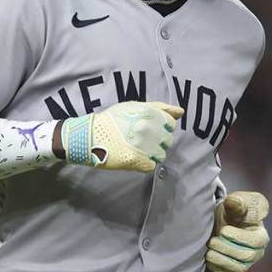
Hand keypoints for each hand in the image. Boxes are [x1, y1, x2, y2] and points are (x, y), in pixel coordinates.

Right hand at [58, 101, 183, 172]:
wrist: (89, 136)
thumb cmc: (112, 119)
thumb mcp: (134, 106)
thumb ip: (160, 108)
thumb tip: (181, 112)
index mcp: (150, 114)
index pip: (171, 125)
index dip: (161, 127)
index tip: (150, 129)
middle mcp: (149, 129)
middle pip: (167, 140)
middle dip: (157, 140)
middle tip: (140, 140)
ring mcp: (144, 146)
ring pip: (161, 155)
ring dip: (152, 153)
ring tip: (137, 149)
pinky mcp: (137, 161)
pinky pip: (152, 166)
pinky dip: (144, 164)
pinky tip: (134, 157)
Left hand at [206, 191, 268, 271]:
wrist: (220, 223)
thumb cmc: (231, 211)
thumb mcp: (233, 203)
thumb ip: (235, 202)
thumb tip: (233, 202)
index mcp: (261, 235)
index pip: (256, 241)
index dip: (239, 237)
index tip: (223, 230)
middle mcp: (257, 252)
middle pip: (246, 257)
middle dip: (227, 249)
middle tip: (212, 241)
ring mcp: (246, 264)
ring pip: (237, 268)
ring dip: (221, 259)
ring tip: (208, 250)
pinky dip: (217, 268)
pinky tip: (208, 258)